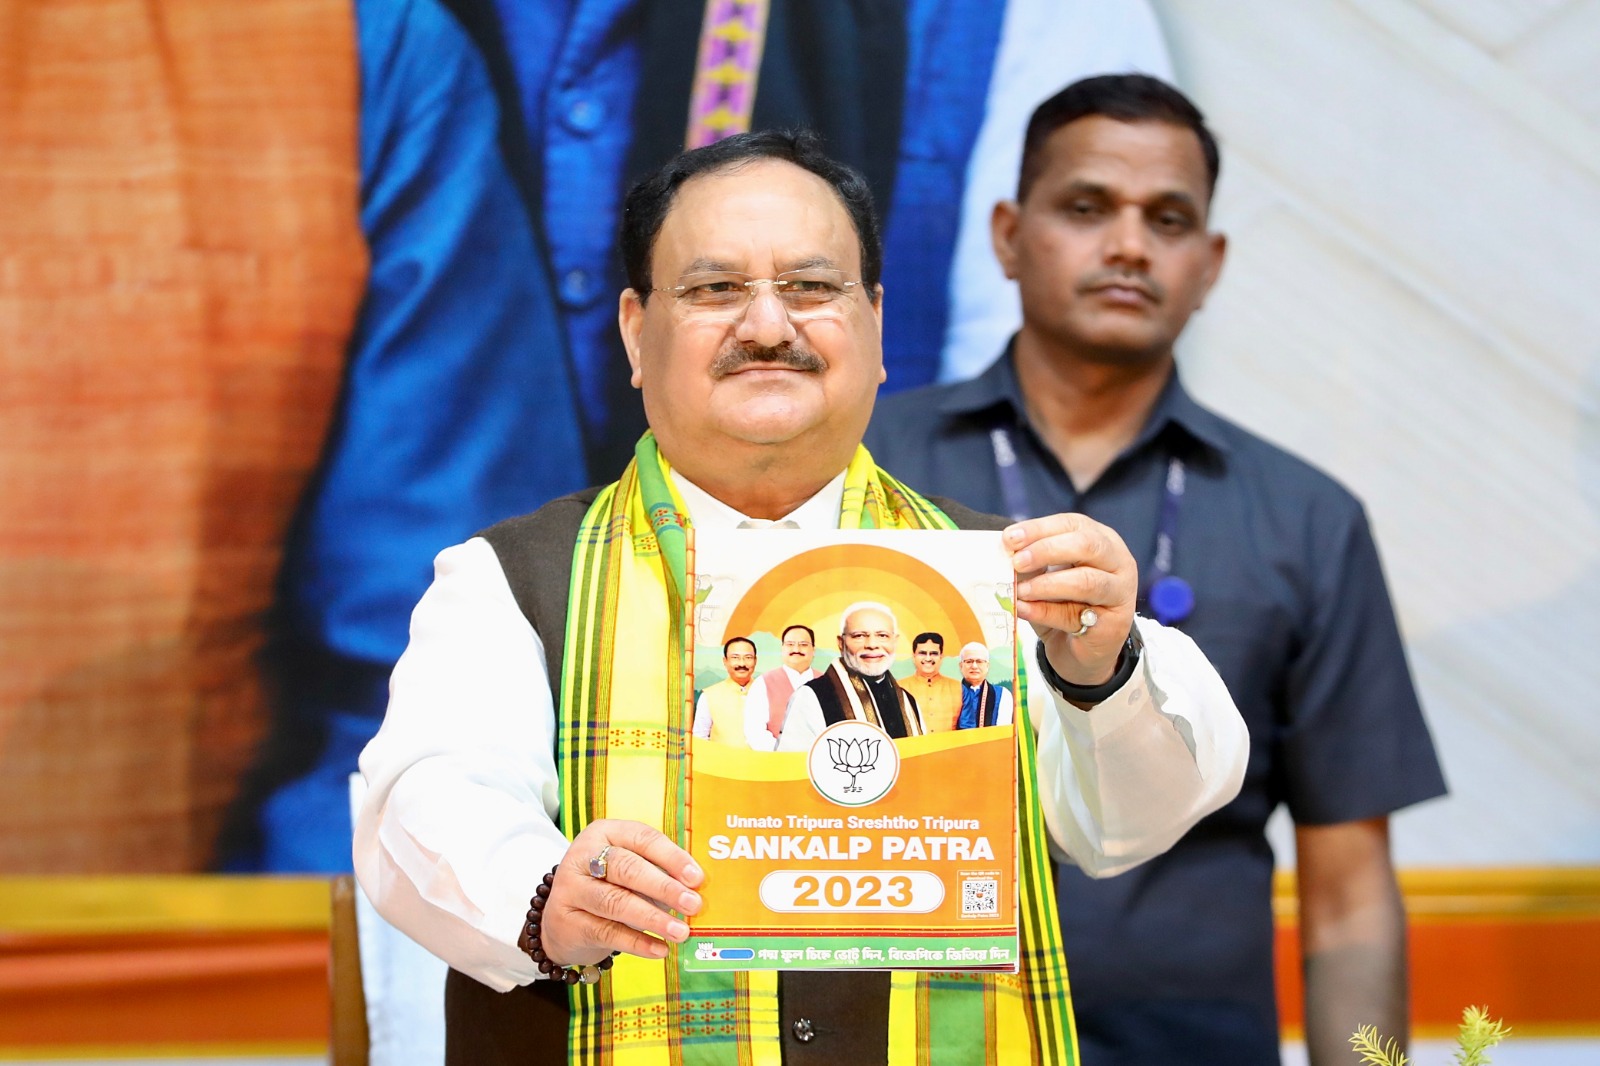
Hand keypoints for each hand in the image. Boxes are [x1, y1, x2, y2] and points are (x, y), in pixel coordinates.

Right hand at [537, 819, 703, 966]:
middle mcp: (583, 856)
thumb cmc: (608, 887)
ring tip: (680, 931)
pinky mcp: (566, 922)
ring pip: (615, 902)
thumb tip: (697, 889)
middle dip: (664, 887)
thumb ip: (659, 873)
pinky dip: (637, 942)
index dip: (672, 858)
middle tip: (693, 904)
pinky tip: (660, 949)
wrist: (561, 919)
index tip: (697, 878)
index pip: (642, 838)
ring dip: (653, 918)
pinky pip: (607, 932)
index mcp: (604, 833)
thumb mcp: (630, 871)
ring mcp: (570, 889)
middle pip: (626, 868)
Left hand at [1005, 514, 1137, 687]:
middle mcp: (1118, 561)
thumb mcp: (1046, 577)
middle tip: (1017, 562)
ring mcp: (1121, 593)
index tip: (1009, 538)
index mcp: (1101, 539)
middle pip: (1087, 545)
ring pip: (1087, 581)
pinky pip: (1077, 615)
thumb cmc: (1063, 604)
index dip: (1040, 528)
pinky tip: (1024, 610)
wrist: (1080, 651)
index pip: (1073, 524)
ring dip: (1047, 584)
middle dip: (1046, 550)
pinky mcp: (1115, 625)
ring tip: (1019, 591)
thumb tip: (1007, 555)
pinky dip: (1045, 612)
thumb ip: (1033, 564)